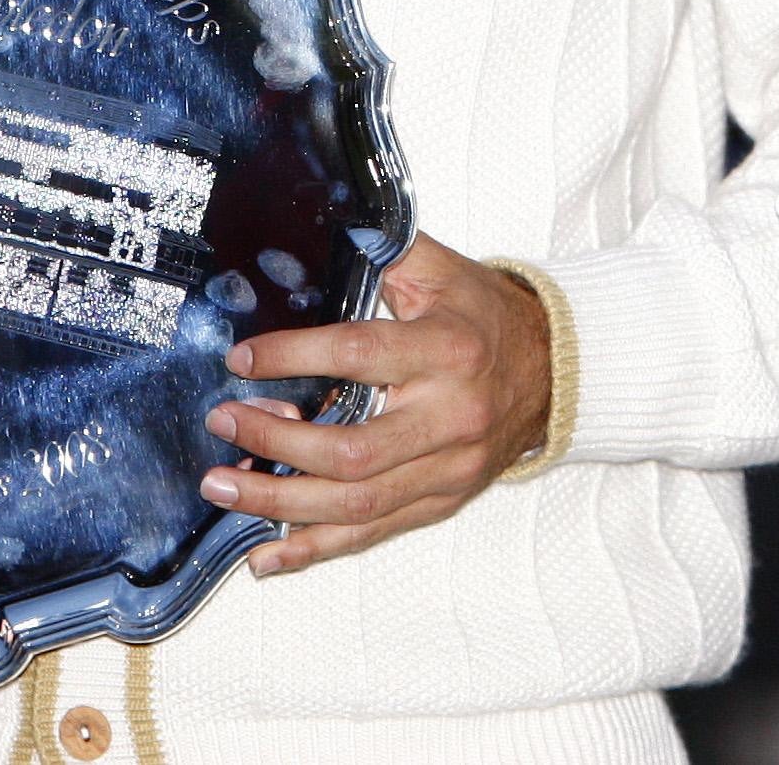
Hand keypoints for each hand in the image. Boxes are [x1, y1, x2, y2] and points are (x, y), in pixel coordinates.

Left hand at [203, 233, 552, 577]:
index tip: (241, 360)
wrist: (555, 367)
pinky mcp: (444, 500)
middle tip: (223, 424)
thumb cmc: (486, 315)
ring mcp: (449, 468)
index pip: (358, 354)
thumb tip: (321, 224)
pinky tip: (267, 555)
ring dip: (279, 503)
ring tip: (223, 489)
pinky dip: (315, 548)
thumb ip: (385, 249)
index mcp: (447, 349)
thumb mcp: (441, 269)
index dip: (292, 357)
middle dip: (274, 442)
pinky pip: (373, 533)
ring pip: (355, 503)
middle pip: (351, 450)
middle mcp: (451, 416)